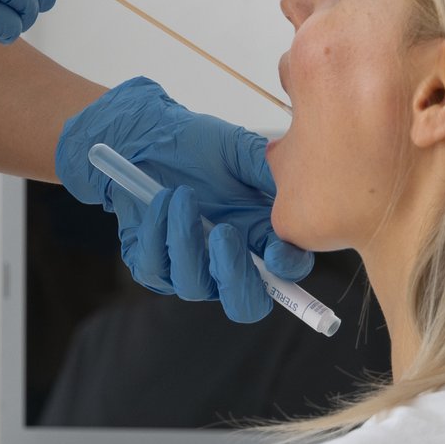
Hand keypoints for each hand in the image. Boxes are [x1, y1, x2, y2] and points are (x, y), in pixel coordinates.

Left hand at [56, 77, 313, 321]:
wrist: (148, 138)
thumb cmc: (198, 146)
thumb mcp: (239, 151)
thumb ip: (269, 174)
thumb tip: (296, 195)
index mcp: (261, 238)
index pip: (286, 274)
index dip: (287, 271)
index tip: (276, 252)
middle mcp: (229, 262)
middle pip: (246, 305)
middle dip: (237, 279)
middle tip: (224, 233)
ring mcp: (191, 269)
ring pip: (195, 286)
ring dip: (186, 239)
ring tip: (181, 194)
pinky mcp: (153, 266)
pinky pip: (155, 268)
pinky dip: (157, 231)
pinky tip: (161, 199)